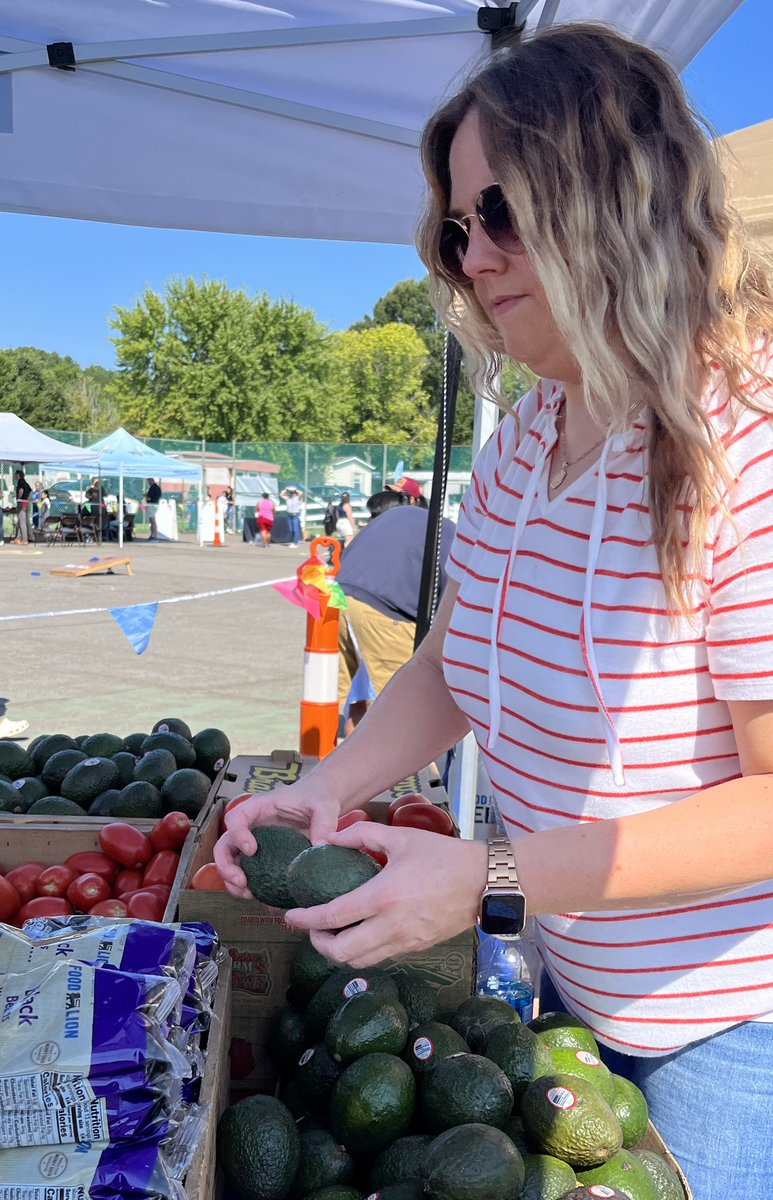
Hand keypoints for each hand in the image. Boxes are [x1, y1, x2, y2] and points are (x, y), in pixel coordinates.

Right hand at [213, 774, 340, 898]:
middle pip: (224, 845)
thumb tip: (319, 849)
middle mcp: (251, 825)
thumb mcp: (324, 806)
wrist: (321, 803)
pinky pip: (248, 872)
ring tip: (248, 895)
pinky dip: (249, 887)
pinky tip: (261, 898)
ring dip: (233, 881)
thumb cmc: (317, 798)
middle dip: (226, 866)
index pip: (236, 818)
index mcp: (259, 807)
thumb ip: (323, 824)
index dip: (237, 834)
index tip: (252, 850)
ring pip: (231, 862)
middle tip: (242, 882)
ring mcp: (253, 841)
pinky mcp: (262, 856)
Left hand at [284, 822, 487, 968]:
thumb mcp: (401, 836)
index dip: (306, 920)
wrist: (484, 882)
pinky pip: (380, 957)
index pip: (333, 916)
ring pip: (359, 961)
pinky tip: (360, 934)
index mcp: (383, 896)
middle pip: (340, 951)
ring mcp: (405, 941)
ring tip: (332, 933)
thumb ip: (362, 834)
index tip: (291, 916)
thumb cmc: (444, 856)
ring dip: (338, 952)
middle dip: (318, 943)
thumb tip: (330, 838)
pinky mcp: (416, 948)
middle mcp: (391, 925)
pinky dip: (362, 951)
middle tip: (311, 928)